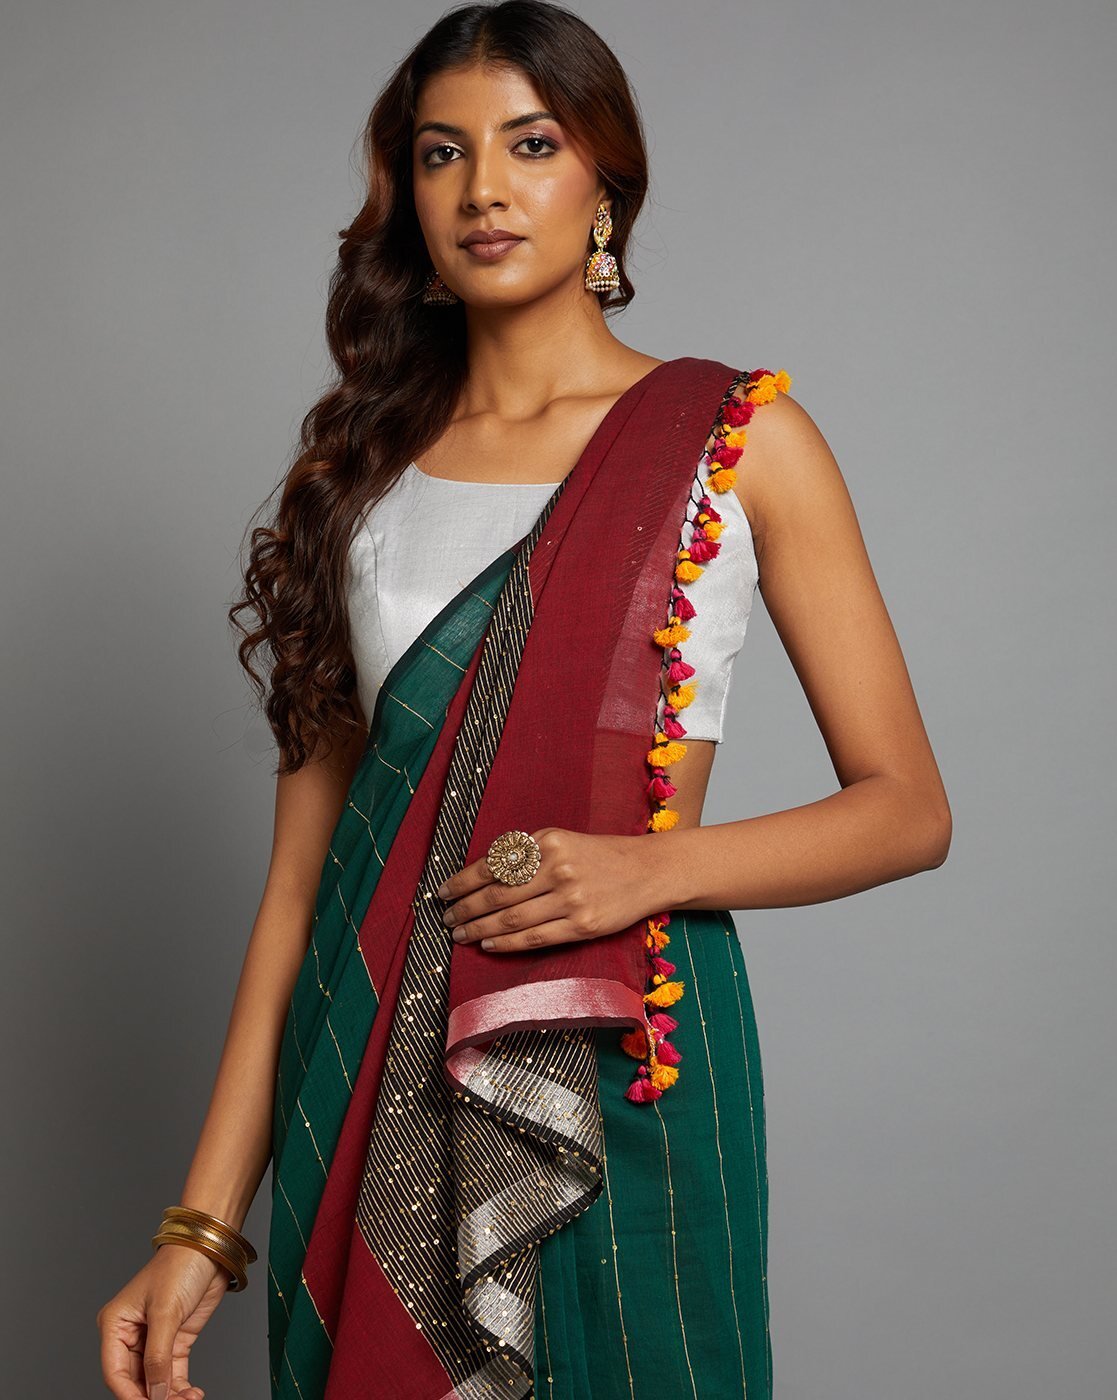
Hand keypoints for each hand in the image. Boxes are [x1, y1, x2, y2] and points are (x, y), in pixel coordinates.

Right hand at [97, 1243, 229, 1398]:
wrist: (211, 1248)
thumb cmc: (181, 1266)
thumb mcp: (166, 1312)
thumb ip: (158, 1357)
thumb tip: (156, 1395)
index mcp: (116, 1324)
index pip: (116, 1373)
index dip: (131, 1395)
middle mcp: (130, 1335)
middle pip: (135, 1381)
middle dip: (155, 1396)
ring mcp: (153, 1339)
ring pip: (155, 1380)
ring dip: (171, 1395)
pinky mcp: (175, 1339)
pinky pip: (172, 1372)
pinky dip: (181, 1387)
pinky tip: (192, 1394)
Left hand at [437, 827, 663, 953]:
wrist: (647, 871)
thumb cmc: (598, 856)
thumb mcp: (561, 841)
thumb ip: (526, 856)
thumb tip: (480, 877)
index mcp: (548, 842)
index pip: (494, 865)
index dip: (463, 882)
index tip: (443, 892)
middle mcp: (558, 868)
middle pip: (498, 895)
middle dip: (466, 908)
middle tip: (446, 918)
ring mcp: (571, 899)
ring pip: (512, 919)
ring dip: (480, 929)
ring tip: (461, 934)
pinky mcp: (583, 925)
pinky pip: (535, 938)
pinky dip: (507, 943)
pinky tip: (489, 944)